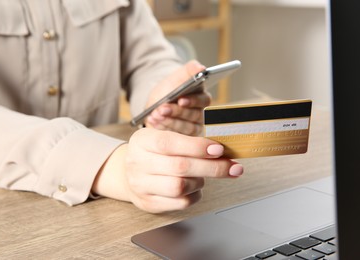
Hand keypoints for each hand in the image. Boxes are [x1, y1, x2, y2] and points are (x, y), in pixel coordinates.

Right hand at [92, 128, 242, 213]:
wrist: (128, 173)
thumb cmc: (153, 152)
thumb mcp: (162, 137)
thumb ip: (187, 141)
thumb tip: (220, 149)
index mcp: (142, 141)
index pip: (169, 143)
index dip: (196, 146)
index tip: (219, 149)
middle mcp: (137, 163)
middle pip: (179, 167)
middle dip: (212, 167)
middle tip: (233, 167)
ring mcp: (141, 185)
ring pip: (180, 187)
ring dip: (200, 181)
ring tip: (203, 175)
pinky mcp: (148, 203)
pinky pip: (180, 203)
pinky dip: (195, 195)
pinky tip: (195, 187)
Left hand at [145, 60, 211, 135]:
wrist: (156, 104)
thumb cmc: (169, 90)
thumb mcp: (176, 78)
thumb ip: (189, 70)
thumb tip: (201, 68)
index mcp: (202, 98)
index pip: (203, 100)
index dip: (192, 101)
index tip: (180, 100)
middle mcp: (201, 114)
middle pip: (193, 115)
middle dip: (175, 112)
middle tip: (161, 109)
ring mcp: (194, 127)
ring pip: (185, 127)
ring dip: (168, 121)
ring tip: (154, 115)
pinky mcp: (184, 139)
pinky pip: (177, 137)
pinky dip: (163, 128)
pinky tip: (153, 122)